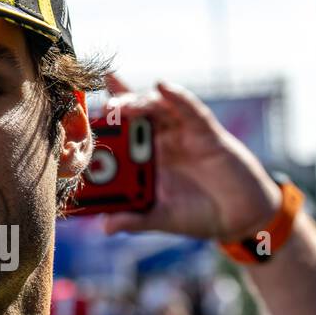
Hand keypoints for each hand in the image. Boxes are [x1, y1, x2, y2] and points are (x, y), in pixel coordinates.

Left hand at [99, 76, 281, 241]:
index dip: (99, 128)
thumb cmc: (197, 215)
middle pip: (131, 116)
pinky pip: (189, 109)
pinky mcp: (205, 131)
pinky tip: (162, 86)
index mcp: (143, 161)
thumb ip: (136, 220)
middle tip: (96, 106)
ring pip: (155, 108)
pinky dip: (176, 96)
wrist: (239, 216)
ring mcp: (180, 133)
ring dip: (138, 101)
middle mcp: (158, 142)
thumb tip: (105, 227)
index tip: (77, 122)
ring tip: (121, 102)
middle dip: (114, 108)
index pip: (117, 139)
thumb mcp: (163, 219)